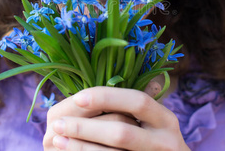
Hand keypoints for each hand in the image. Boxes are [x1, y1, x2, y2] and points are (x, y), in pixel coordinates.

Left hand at [43, 86, 189, 149]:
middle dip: (86, 128)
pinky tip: (68, 149)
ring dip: (80, 146)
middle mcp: (166, 142)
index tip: (78, 97)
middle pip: (121, 132)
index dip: (108, 97)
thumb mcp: (153, 119)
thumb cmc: (154, 138)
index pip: (138, 101)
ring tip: (57, 137)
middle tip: (58, 123)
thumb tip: (98, 80)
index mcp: (166, 119)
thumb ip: (133, 102)